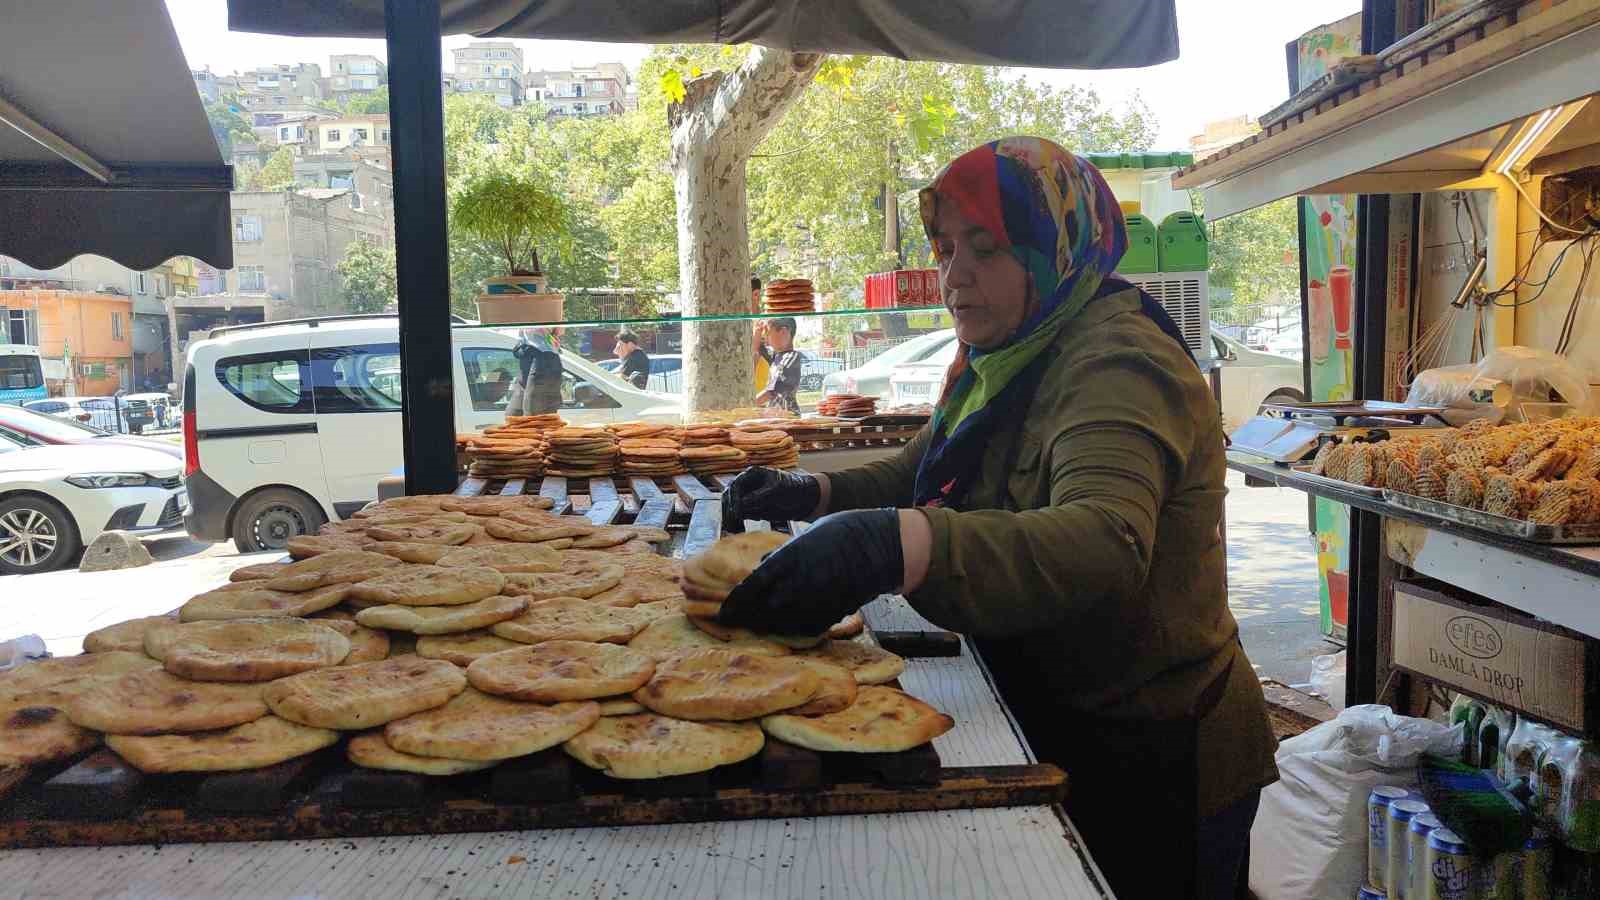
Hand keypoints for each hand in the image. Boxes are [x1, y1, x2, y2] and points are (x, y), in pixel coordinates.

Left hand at [718, 509, 903, 635]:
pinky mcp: (831, 614)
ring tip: (754, 625)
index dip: (734, 603)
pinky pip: (803, 629)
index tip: (723, 612)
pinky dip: (790, 629)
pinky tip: (785, 626)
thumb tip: (763, 566)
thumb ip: (782, 557)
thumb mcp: (805, 537)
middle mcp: (797, 585)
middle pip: (761, 611)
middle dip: (745, 618)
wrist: (880, 547)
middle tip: (733, 623)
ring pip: (780, 624)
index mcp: (787, 561)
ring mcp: (814, 602)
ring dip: (765, 626)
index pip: (751, 588)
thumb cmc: (842, 533)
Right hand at [721, 466, 820, 531]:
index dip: (735, 497)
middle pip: (730, 496)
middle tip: (733, 520)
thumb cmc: (793, 488)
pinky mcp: (752, 509)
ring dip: (732, 517)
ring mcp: (748, 497)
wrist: (805, 500)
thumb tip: (741, 504)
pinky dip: (738, 522)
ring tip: (736, 528)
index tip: (737, 510)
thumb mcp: (777, 489)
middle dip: (730, 509)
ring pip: (733, 507)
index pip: (736, 485)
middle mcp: (747, 485)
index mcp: (752, 474)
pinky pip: (740, 516)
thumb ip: (759, 496)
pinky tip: (741, 528)